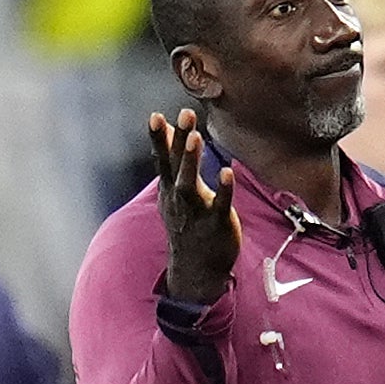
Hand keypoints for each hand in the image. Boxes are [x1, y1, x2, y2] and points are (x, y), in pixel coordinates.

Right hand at [151, 109, 239, 302]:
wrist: (196, 268)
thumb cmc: (188, 221)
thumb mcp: (174, 189)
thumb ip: (172, 159)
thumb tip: (167, 129)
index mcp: (170, 187)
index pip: (163, 159)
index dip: (160, 138)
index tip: (156, 115)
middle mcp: (179, 197)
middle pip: (175, 166)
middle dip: (179, 141)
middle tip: (184, 115)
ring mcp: (196, 211)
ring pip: (189, 184)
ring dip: (190, 161)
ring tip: (196, 138)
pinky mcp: (217, 224)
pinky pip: (220, 205)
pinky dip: (223, 190)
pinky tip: (228, 173)